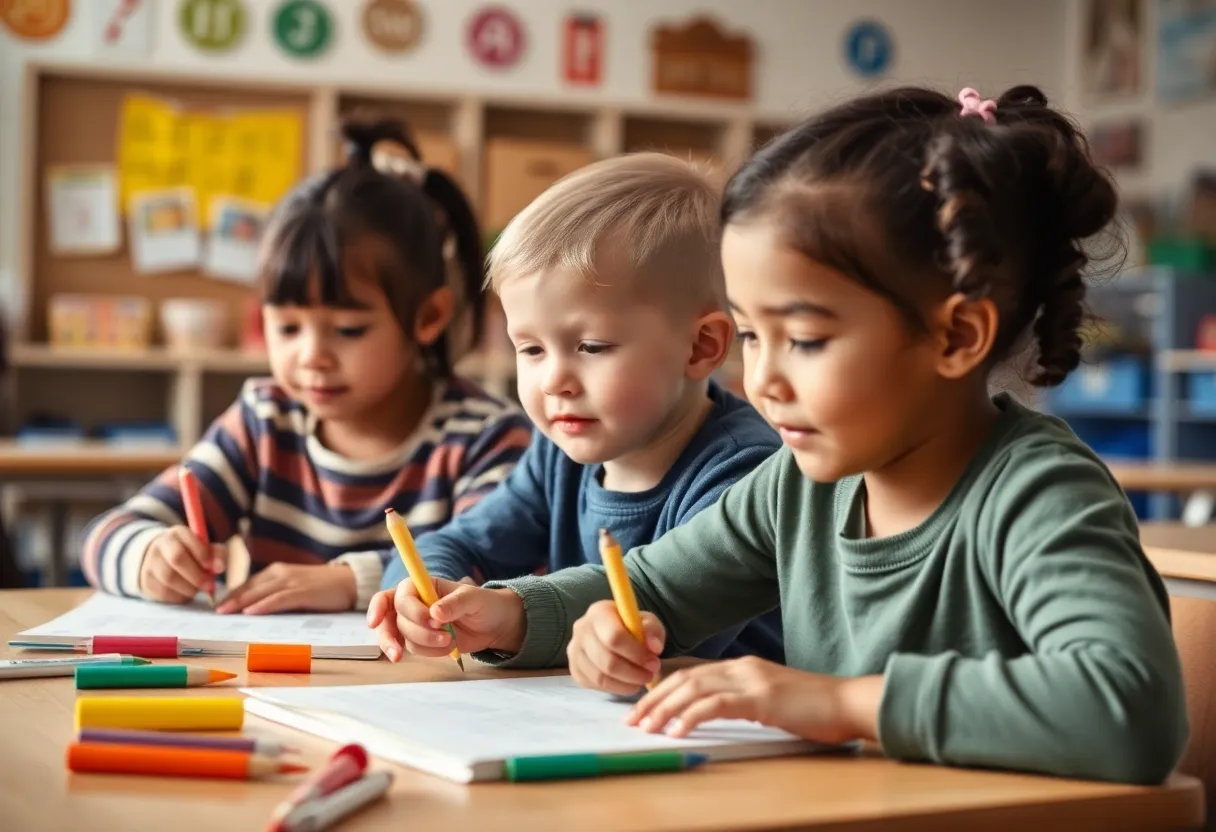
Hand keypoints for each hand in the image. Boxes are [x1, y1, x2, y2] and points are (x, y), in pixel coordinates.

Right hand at [139, 526, 226, 603]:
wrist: (162, 561)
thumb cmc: (192, 555)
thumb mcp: (206, 548)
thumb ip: (217, 554)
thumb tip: (219, 567)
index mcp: (177, 533)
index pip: (189, 540)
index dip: (204, 555)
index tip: (216, 568)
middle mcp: (160, 545)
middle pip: (177, 558)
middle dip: (197, 575)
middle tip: (209, 585)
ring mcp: (150, 563)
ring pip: (169, 578)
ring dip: (189, 588)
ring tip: (197, 589)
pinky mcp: (146, 581)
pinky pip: (163, 592)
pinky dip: (179, 596)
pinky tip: (185, 593)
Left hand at [215, 563, 356, 614]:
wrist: (349, 581)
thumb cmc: (321, 587)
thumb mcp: (294, 587)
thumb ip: (276, 594)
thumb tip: (254, 609)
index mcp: (277, 572)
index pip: (248, 583)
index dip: (232, 594)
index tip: (218, 606)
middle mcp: (281, 573)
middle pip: (250, 587)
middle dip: (231, 599)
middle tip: (215, 611)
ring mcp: (292, 581)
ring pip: (261, 591)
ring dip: (242, 602)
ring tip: (226, 612)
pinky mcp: (303, 591)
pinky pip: (279, 598)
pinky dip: (264, 604)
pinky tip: (252, 611)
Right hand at [365, 577, 523, 661]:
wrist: (494, 626)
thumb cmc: (484, 604)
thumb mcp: (474, 598)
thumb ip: (455, 603)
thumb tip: (435, 612)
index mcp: (423, 585)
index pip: (396, 595)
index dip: (379, 607)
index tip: (375, 622)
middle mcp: (414, 603)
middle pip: (391, 619)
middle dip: (413, 630)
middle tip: (439, 635)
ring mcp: (415, 624)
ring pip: (402, 637)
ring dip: (426, 642)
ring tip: (450, 640)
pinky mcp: (421, 641)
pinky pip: (413, 650)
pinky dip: (430, 652)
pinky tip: (447, 647)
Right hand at [567, 600, 665, 695]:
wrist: (613, 634)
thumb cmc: (632, 626)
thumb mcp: (648, 622)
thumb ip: (653, 630)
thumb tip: (654, 647)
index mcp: (599, 612)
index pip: (614, 636)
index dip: (636, 654)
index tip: (653, 662)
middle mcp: (582, 629)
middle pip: (606, 660)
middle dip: (632, 673)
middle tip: (649, 675)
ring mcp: (574, 650)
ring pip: (600, 677)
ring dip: (625, 684)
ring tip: (641, 680)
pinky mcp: (574, 669)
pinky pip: (594, 685)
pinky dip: (615, 688)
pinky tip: (627, 683)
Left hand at [627, 657, 883, 744]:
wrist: (848, 703)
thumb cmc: (815, 709)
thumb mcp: (771, 701)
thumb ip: (744, 701)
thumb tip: (716, 712)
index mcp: (743, 667)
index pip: (692, 674)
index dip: (663, 690)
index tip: (643, 708)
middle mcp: (742, 668)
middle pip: (685, 679)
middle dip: (654, 699)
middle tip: (632, 719)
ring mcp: (751, 680)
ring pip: (693, 689)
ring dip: (664, 709)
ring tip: (645, 727)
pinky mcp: (760, 698)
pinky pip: (715, 705)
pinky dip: (690, 717)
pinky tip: (675, 730)